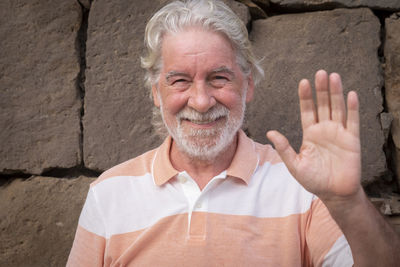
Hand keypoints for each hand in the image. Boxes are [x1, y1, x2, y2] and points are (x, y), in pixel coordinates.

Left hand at [267, 70, 361, 201]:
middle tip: (320, 73)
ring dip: (336, 93)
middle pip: (323, 105)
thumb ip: (284, 148)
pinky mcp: (352, 140)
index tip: (303, 82)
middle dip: (321, 90)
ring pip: (337, 109)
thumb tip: (270, 132)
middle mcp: (324, 130)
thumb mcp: (295, 165)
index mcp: (310, 133)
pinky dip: (352, 108)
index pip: (307, 110)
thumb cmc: (314, 180)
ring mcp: (339, 133)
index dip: (305, 97)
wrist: (334, 193)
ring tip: (333, 77)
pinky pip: (352, 121)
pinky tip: (350, 95)